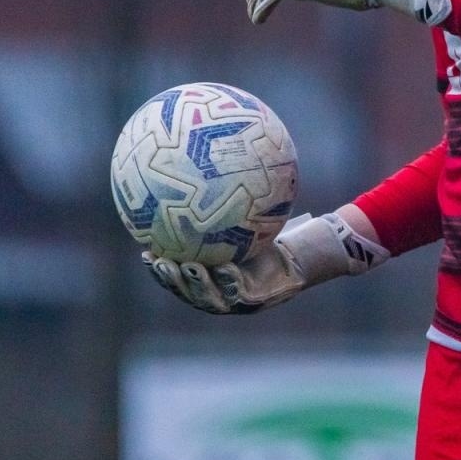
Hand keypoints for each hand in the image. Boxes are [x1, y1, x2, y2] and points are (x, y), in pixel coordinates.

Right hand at [144, 211, 388, 314]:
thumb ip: (230, 195)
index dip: (161, 267)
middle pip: (188, 289)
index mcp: (216, 273)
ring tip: (184, 268)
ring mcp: (243, 299)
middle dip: (170, 279)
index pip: (181, 272)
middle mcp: (225, 289)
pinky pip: (243, 292)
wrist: (316, 252)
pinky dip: (231, 283)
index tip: (144, 250)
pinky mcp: (264, 300)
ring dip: (194, 286)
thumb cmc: (283, 231)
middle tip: (154, 261)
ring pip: (210, 297)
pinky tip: (224, 269)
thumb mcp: (255, 212)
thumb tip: (212, 159)